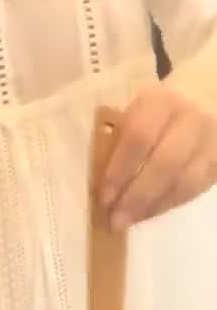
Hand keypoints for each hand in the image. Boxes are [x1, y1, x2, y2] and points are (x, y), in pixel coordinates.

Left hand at [101, 84, 216, 229]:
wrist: (211, 88)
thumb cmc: (164, 100)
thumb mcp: (142, 105)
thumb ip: (125, 135)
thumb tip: (104, 179)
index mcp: (163, 101)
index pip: (138, 138)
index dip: (119, 171)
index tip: (103, 197)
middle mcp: (192, 120)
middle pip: (164, 166)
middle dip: (137, 197)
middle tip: (116, 220)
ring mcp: (213, 142)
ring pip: (185, 183)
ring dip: (154, 206)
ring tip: (130, 220)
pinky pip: (197, 189)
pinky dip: (171, 204)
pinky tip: (151, 211)